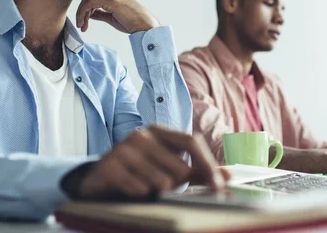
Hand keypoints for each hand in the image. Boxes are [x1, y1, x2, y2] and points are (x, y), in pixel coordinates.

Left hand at [76, 0, 158, 33]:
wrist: (145, 26)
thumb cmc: (132, 23)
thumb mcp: (112, 17)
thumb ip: (100, 13)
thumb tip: (89, 14)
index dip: (84, 10)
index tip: (83, 23)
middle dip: (81, 12)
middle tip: (81, 25)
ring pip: (87, 0)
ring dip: (81, 14)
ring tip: (82, 26)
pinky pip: (90, 4)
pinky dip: (83, 13)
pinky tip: (84, 23)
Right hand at [76, 125, 229, 199]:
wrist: (98, 176)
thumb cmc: (139, 170)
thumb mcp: (167, 166)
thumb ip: (197, 170)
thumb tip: (228, 176)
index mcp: (159, 131)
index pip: (192, 141)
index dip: (208, 165)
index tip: (219, 187)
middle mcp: (142, 135)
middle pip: (179, 168)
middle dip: (176, 184)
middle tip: (162, 183)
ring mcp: (124, 148)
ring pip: (161, 182)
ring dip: (156, 191)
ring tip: (143, 185)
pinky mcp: (110, 166)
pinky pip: (140, 190)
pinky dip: (139, 195)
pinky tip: (130, 188)